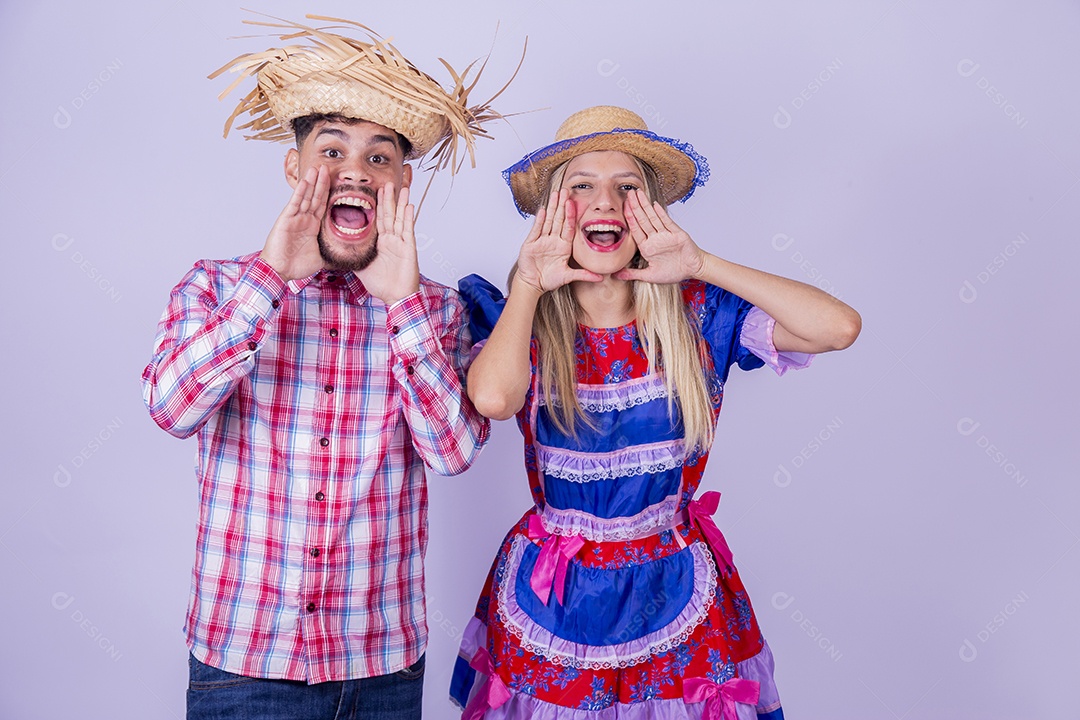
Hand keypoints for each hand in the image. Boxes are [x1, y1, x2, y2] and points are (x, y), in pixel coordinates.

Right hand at [260, 164, 328, 281]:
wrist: (280, 271)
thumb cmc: (296, 266)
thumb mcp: (320, 258)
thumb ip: (331, 252)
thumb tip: (347, 256)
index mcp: (313, 227)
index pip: (323, 206)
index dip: (329, 194)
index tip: (336, 182)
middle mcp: (304, 219)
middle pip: (315, 197)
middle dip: (321, 182)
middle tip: (327, 167)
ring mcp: (295, 218)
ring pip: (306, 196)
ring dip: (312, 182)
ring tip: (317, 168)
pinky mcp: (286, 219)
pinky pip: (295, 203)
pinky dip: (300, 192)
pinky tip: (306, 181)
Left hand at [353, 182, 419, 304]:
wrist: (396, 297)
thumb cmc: (382, 284)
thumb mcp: (360, 266)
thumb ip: (352, 255)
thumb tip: (336, 248)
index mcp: (379, 242)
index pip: (376, 219)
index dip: (374, 205)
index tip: (372, 190)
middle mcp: (390, 239)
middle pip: (388, 214)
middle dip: (387, 198)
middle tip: (387, 182)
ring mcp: (400, 242)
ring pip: (399, 218)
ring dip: (400, 202)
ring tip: (401, 187)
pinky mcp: (408, 247)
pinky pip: (407, 230)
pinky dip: (408, 217)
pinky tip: (409, 205)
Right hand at [514, 188, 600, 293]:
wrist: (533, 284)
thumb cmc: (548, 279)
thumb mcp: (568, 276)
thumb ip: (584, 275)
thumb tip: (600, 278)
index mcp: (563, 246)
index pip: (568, 227)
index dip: (571, 214)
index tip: (574, 202)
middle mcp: (553, 240)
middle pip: (559, 219)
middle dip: (562, 205)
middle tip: (566, 190)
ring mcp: (542, 240)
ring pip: (548, 221)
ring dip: (552, 208)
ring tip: (555, 194)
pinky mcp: (531, 243)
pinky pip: (536, 229)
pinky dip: (540, 220)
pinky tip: (543, 210)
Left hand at [614, 189, 705, 283]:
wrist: (693, 270)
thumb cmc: (674, 272)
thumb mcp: (650, 275)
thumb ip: (633, 274)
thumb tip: (616, 275)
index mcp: (647, 247)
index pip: (635, 229)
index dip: (629, 218)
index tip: (622, 206)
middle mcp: (655, 238)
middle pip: (642, 220)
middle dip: (635, 206)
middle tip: (628, 193)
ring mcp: (666, 235)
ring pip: (653, 218)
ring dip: (645, 206)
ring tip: (639, 193)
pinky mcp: (677, 234)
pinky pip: (667, 222)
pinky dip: (661, 214)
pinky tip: (654, 204)